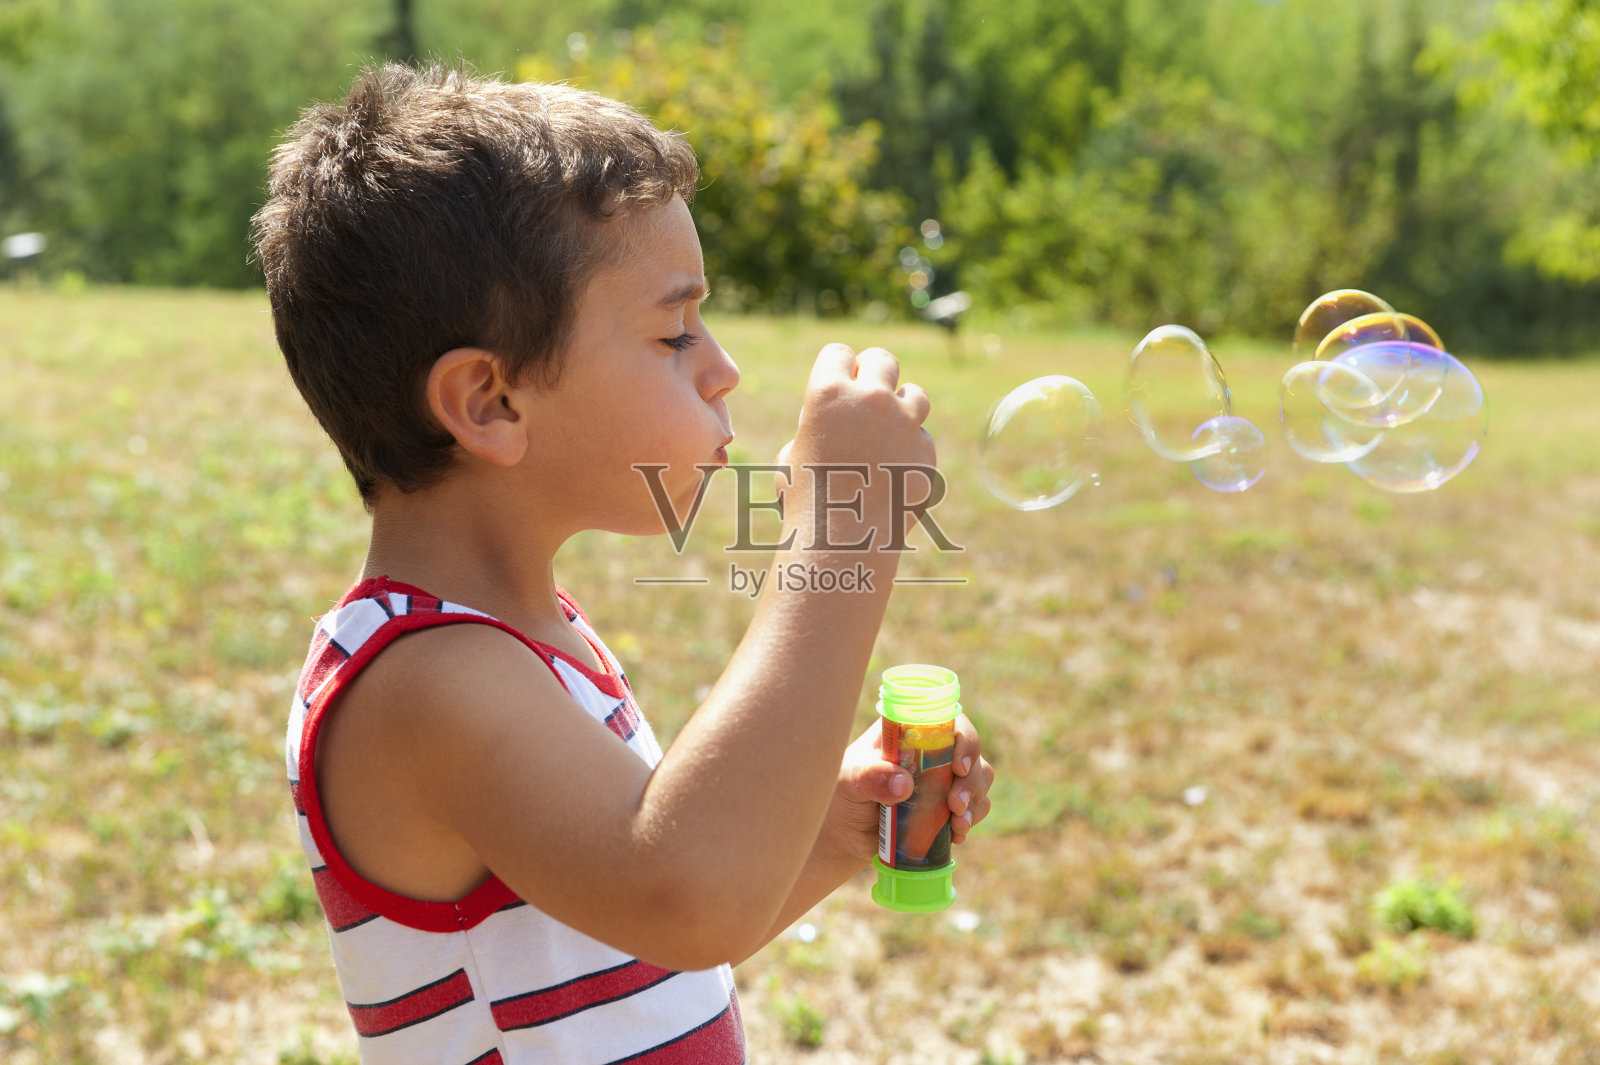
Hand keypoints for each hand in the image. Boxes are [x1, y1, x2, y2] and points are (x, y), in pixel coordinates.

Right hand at [781, 344, 935, 549]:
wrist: (843, 542)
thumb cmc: (806, 499)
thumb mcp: (792, 453)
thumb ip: (819, 424)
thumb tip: (837, 420)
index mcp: (829, 392)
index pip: (839, 353)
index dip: (836, 370)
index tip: (836, 387)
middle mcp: (871, 398)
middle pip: (883, 359)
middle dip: (875, 374)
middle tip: (866, 399)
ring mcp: (905, 423)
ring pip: (915, 395)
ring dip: (901, 408)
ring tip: (885, 434)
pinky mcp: (927, 450)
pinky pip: (922, 438)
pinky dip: (910, 449)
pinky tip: (892, 473)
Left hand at [814, 715, 994, 866]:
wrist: (845, 831)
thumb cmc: (843, 792)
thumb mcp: (850, 779)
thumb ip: (872, 777)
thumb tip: (904, 784)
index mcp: (910, 730)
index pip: (949, 722)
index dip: (964, 740)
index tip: (958, 766)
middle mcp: (932, 749)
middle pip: (971, 752)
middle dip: (971, 779)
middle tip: (956, 805)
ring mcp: (943, 777)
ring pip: (979, 778)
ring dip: (975, 801)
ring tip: (958, 826)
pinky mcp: (947, 804)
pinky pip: (975, 805)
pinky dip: (971, 818)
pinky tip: (957, 834)